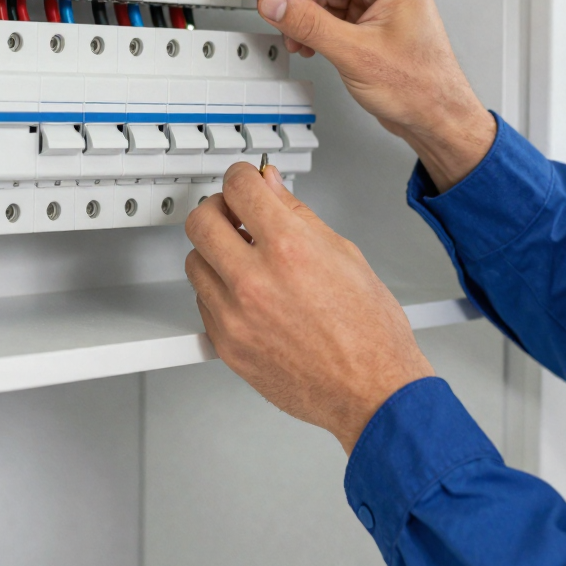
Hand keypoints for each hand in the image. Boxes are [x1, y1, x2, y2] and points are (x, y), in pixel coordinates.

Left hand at [185, 162, 435, 452]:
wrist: (371, 390)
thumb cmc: (370, 332)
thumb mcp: (344, 255)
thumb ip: (299, 215)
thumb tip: (273, 188)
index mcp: (289, 248)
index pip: (239, 187)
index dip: (243, 176)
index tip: (245, 180)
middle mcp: (255, 280)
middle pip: (201, 220)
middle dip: (219, 209)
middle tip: (236, 215)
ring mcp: (235, 316)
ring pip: (194, 261)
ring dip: (214, 252)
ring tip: (243, 258)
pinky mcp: (227, 345)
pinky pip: (202, 302)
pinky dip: (218, 290)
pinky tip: (246, 292)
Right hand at [252, 0, 495, 191]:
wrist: (437, 117)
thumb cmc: (419, 86)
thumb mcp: (354, 53)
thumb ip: (309, 23)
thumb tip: (274, 2)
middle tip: (277, 18)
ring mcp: (380, 1)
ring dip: (304, 15)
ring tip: (298, 41)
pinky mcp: (371, 20)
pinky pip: (333, 11)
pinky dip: (315, 26)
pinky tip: (309, 44)